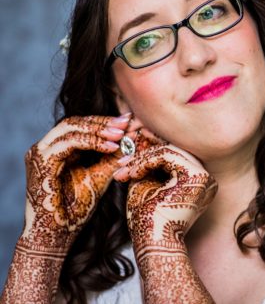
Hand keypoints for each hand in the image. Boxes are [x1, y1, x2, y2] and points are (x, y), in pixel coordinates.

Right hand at [0, 114, 130, 303]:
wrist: (57, 235)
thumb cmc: (76, 210)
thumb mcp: (100, 178)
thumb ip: (112, 158)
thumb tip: (133, 139)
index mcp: (57, 149)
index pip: (81, 125)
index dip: (105, 121)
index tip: (129, 120)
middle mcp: (46, 147)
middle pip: (76, 122)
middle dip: (103, 122)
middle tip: (127, 123)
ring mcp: (40, 153)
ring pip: (71, 127)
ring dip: (99, 129)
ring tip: (121, 134)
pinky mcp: (41, 162)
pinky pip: (68, 143)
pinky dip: (91, 142)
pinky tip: (110, 146)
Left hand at [114, 133, 217, 264]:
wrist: (153, 244)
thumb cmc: (148, 221)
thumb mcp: (146, 185)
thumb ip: (146, 163)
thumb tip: (138, 137)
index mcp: (197, 182)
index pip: (177, 155)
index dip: (154, 145)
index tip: (134, 141)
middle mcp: (206, 179)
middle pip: (176, 149)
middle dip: (148, 146)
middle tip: (125, 147)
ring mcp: (204, 178)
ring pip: (171, 150)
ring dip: (142, 157)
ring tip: (123, 169)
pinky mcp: (196, 177)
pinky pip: (168, 155)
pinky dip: (146, 161)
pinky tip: (132, 173)